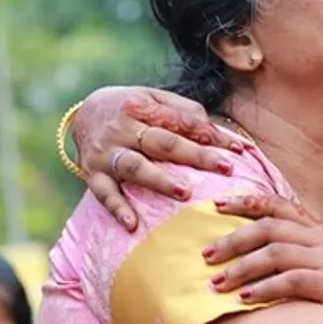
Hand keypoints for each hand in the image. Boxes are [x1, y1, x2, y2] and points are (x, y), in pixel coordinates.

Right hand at [73, 87, 242, 229]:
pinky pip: (104, 194)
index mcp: (142, 108)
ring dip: (160, 181)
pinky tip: (132, 224)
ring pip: (135, 167)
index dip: (212, 135)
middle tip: (226, 168)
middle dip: (197, 156)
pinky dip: (117, 209)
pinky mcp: (93, 175)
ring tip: (185, 192)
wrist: (83, 113)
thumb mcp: (154, 98)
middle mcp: (123, 129)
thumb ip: (182, 111)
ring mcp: (106, 153)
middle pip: (164, 143)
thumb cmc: (130, 108)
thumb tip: (214, 132)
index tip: (239, 150)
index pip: (182, 122)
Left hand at [204, 194, 322, 323]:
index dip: (246, 202)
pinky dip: (264, 289)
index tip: (216, 206)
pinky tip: (245, 299)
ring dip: (241, 268)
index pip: (278, 205)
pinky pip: (290, 280)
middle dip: (233, 240)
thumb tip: (249, 256)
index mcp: (317, 230)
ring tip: (217, 284)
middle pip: (269, 228)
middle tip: (206, 256)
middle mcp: (322, 239)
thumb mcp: (321, 266)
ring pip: (275, 253)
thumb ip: (293, 255)